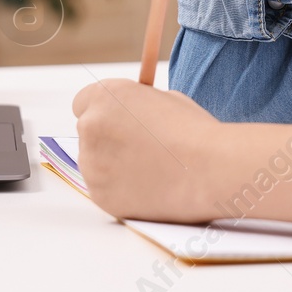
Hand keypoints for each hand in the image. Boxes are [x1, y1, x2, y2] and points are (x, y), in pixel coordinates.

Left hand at [72, 79, 221, 222]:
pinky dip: (118, 188)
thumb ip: (136, 104)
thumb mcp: (164, 99)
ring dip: (111, 164)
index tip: (116, 121)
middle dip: (106, 138)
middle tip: (137, 148)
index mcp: (106, 96)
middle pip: (87, 132)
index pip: (83, 102)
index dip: (103, 112)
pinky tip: (148, 185)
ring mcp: (92, 163)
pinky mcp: (99, 195)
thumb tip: (127, 112)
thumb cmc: (194, 132)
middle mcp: (91, 126)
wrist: (209, 169)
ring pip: (93, 162)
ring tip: (149, 168)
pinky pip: (102, 188)